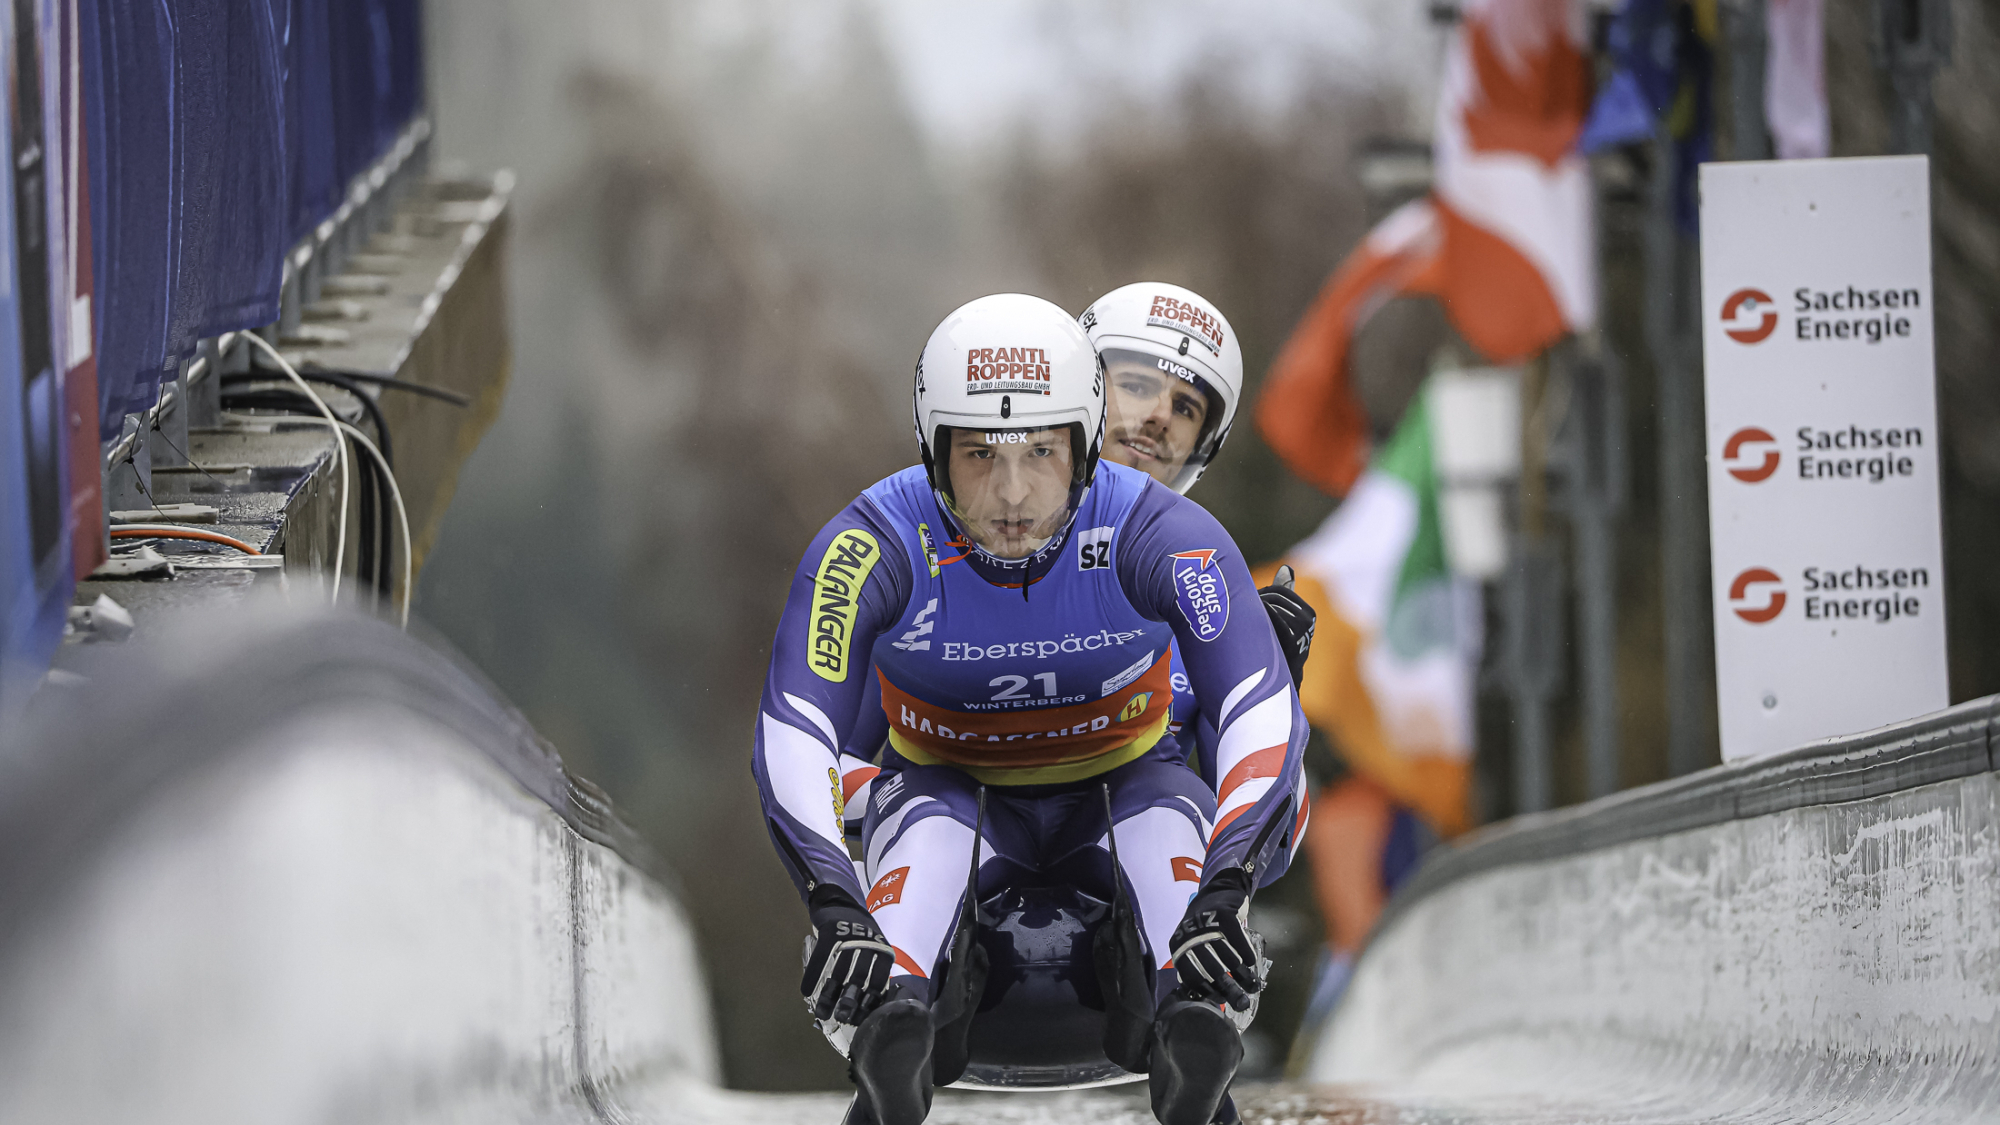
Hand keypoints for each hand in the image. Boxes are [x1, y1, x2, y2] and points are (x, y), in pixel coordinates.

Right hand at [800, 885, 895, 1024]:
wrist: (840, 900)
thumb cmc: (857, 931)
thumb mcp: (873, 947)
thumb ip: (872, 969)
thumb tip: (867, 1003)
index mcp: (881, 949)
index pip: (880, 980)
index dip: (871, 1001)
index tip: (862, 1019)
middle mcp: (868, 943)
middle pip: (859, 978)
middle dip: (851, 1001)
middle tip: (842, 1018)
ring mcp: (849, 937)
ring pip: (840, 971)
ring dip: (830, 994)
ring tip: (822, 1011)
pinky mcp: (831, 931)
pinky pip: (822, 958)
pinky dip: (813, 976)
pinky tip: (806, 991)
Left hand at [1169, 866, 1263, 1010]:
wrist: (1217, 891)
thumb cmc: (1205, 925)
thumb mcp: (1192, 943)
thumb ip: (1195, 964)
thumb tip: (1205, 996)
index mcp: (1179, 946)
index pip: (1191, 976)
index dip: (1208, 991)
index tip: (1222, 1000)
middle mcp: (1190, 936)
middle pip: (1212, 971)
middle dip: (1230, 990)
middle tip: (1242, 1002)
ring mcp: (1208, 926)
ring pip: (1228, 959)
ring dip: (1243, 975)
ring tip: (1252, 984)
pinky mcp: (1226, 917)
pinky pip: (1239, 944)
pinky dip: (1247, 956)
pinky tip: (1251, 963)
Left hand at [1260, 565, 1314, 688]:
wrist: (1281, 679)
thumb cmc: (1278, 645)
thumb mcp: (1283, 617)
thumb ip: (1285, 593)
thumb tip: (1287, 568)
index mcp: (1308, 612)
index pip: (1279, 591)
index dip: (1262, 595)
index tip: (1252, 607)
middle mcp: (1308, 621)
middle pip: (1274, 598)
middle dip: (1257, 602)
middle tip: (1246, 616)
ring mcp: (1303, 632)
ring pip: (1271, 608)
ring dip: (1255, 612)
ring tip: (1248, 626)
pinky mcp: (1294, 643)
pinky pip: (1275, 620)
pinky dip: (1264, 615)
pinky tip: (1255, 619)